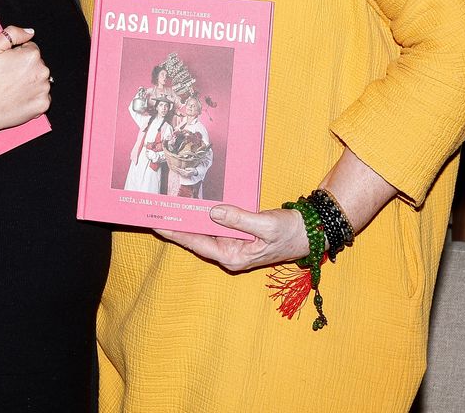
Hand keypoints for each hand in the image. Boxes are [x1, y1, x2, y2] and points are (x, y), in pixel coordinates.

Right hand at [0, 25, 50, 134]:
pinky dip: (32, 97)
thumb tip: (30, 32)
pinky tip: (18, 98)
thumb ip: (12, 34)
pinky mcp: (43, 106)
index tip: (6, 64)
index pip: (30, 48)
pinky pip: (41, 96)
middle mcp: (43, 72)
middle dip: (24, 67)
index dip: (16, 54)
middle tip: (7, 77)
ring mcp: (44, 90)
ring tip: (11, 88)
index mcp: (32, 56)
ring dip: (29, 81)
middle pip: (36, 64)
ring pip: (39, 79)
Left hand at [154, 204, 309, 272]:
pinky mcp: (237, 236)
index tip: (157, 223)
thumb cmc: (290, 232)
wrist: (310, 232)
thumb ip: (239, 219)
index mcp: (233, 257)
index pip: (197, 243)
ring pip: (204, 232)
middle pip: (196, 238)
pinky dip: (202, 216)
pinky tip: (190, 206)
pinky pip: (214, 226)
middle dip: (176, 225)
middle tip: (154, 211)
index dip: (176, 233)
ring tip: (165, 207)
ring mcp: (232, 245)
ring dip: (187, 220)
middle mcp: (229, 254)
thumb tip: (213, 211)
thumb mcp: (266, 226)